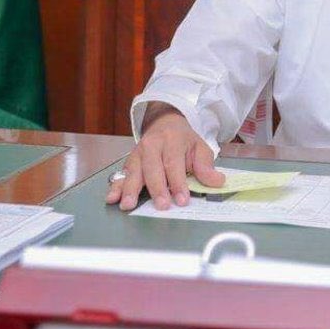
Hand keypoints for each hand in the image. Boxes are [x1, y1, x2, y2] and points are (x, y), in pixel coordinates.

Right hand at [106, 102, 224, 211]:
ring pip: (134, 171)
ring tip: (128, 204)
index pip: (174, 162)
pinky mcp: (129, 161)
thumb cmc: (183, 140)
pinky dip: (116, 186)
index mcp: (172, 139)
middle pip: (152, 168)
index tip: (182, 200)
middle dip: (157, 188)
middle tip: (161, 205)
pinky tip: (112, 197)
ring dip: (130, 189)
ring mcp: (138, 152)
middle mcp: (152, 144)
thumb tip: (217, 181)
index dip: (178, 183)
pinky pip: (121, 174)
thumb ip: (206, 165)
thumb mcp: (199, 147)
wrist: (165, 123)